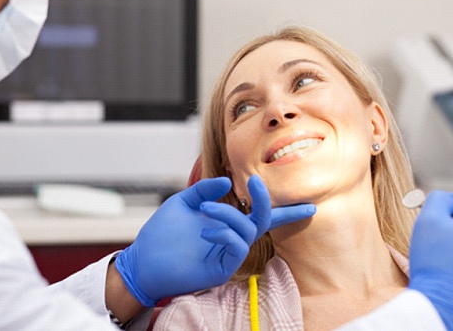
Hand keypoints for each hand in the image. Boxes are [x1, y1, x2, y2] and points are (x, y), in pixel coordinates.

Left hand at [115, 175, 314, 306]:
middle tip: (256, 183)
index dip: (286, 211)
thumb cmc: (162, 233)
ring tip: (206, 210)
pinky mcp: (222, 269)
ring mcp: (228, 254)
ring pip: (247, 231)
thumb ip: (205, 190)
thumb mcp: (184, 202)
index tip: (310, 205)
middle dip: (265, 201)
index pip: (261, 216)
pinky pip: (237, 249)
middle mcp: (232, 238)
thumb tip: (228, 182)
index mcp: (227, 223)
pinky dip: (225, 234)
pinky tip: (206, 231)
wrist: (143, 259)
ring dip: (229, 215)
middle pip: (264, 221)